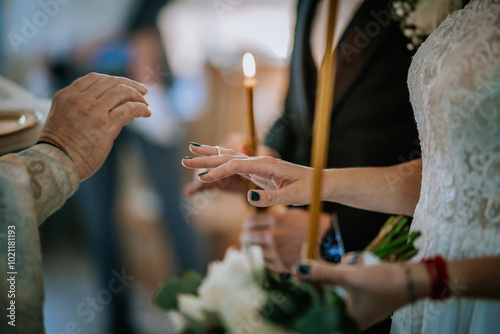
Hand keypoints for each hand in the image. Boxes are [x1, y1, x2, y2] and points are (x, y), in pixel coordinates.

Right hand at [39, 72, 150, 179]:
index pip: (95, 78)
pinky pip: (129, 109)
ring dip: (138, 96)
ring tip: (146, 104)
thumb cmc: (60, 146)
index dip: (113, 80)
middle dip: (130, 85)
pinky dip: (141, 108)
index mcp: (67, 95)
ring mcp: (93, 111)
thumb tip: (113, 104)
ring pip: (122, 93)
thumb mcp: (63, 116)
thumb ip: (82, 106)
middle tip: (143, 92)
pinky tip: (146, 113)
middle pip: (111, 82)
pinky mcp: (106, 125)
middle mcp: (80, 99)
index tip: (124, 85)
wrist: (57, 163)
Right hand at [182, 144, 313, 206]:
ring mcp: (256, 165)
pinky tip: (209, 164)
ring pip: (228, 158)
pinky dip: (218, 163)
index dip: (218, 172)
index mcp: (265, 164)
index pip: (235, 166)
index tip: (202, 179)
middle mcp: (258, 161)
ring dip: (209, 157)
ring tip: (190, 154)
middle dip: (205, 159)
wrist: (319, 181)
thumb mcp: (292, 195)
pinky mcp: (256, 171)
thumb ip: (271, 196)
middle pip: (227, 157)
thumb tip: (249, 197)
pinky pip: (233, 165)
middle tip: (184, 161)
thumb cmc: (308, 188)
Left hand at [241, 208, 330, 272]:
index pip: (250, 223)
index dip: (248, 225)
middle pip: (248, 238)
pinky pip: (266, 263)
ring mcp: (276, 252)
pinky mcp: (281, 266)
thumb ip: (276, 217)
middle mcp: (273, 236)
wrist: (331, 244)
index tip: (248, 226)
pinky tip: (270, 256)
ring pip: (255, 252)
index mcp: (276, 220)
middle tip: (247, 237)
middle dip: (247, 237)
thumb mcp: (294, 215)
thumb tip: (262, 221)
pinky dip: (266, 259)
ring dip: (256, 249)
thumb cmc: (314, 226)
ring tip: (258, 247)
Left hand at [293, 260, 423, 330]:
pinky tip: (361, 264)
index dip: (303, 283)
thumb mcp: (350, 277)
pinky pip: (344, 278)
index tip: (297, 266)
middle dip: (326, 271)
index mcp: (342, 320)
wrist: (413, 280)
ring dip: (341, 268)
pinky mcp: (358, 292)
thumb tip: (297, 268)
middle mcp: (345, 314)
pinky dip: (349, 269)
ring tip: (357, 264)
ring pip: (333, 280)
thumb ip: (322, 273)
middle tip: (321, 253)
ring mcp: (352, 302)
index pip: (312, 301)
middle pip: (321, 289)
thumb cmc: (384, 284)